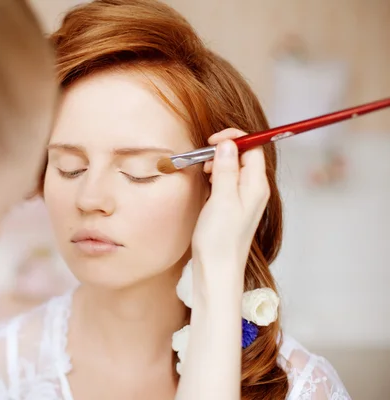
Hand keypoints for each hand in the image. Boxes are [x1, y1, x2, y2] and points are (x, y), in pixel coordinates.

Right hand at [193, 128, 269, 279]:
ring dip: (219, 163)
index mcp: (256, 186)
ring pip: (234, 169)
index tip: (214, 141)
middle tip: (205, 158)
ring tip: (205, 172)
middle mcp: (254, 190)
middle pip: (244, 156)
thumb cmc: (220, 239)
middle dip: (224, 151)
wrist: (217, 269)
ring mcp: (244, 199)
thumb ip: (226, 169)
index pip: (253, 148)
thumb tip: (229, 144)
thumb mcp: (222, 199)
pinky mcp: (233, 207)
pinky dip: (216, 176)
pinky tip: (206, 184)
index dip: (235, 139)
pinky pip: (228, 182)